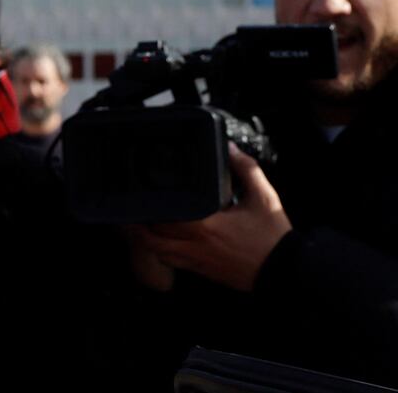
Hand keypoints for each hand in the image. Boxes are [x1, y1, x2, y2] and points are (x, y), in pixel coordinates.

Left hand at [133, 144, 292, 291]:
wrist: (286, 271)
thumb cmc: (273, 237)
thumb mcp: (264, 198)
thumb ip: (245, 169)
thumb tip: (230, 148)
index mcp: (206, 226)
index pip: (165, 218)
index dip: (149, 208)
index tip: (141, 194)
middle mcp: (195, 245)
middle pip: (151, 237)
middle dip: (138, 223)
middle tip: (133, 208)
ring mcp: (195, 261)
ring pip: (157, 252)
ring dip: (144, 239)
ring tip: (137, 224)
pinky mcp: (200, 271)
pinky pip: (170, 262)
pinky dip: (159, 251)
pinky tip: (158, 240)